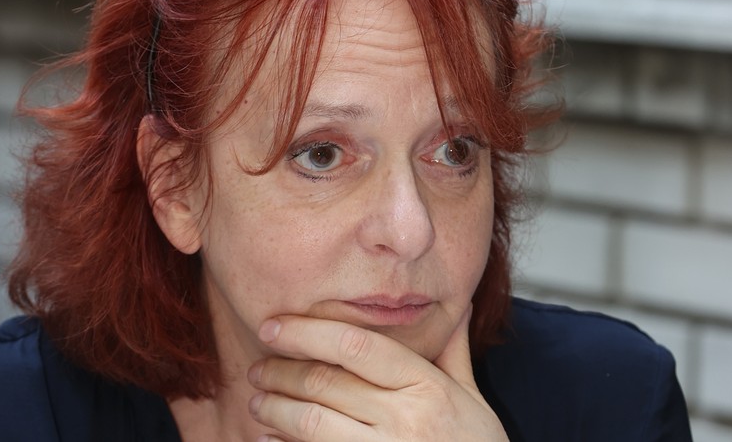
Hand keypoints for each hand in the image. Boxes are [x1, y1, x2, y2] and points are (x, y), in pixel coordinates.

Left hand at [246, 307, 507, 440]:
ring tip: (258, 401)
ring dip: (276, 408)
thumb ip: (453, 352)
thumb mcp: (472, 400)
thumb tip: (460, 303)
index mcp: (428, 387)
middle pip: (325, 381)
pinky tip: (271, 437)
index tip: (275, 326)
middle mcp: (406, 418)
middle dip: (281, 370)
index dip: (308, 331)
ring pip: (312, 421)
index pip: (357, 345)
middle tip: (259, 366)